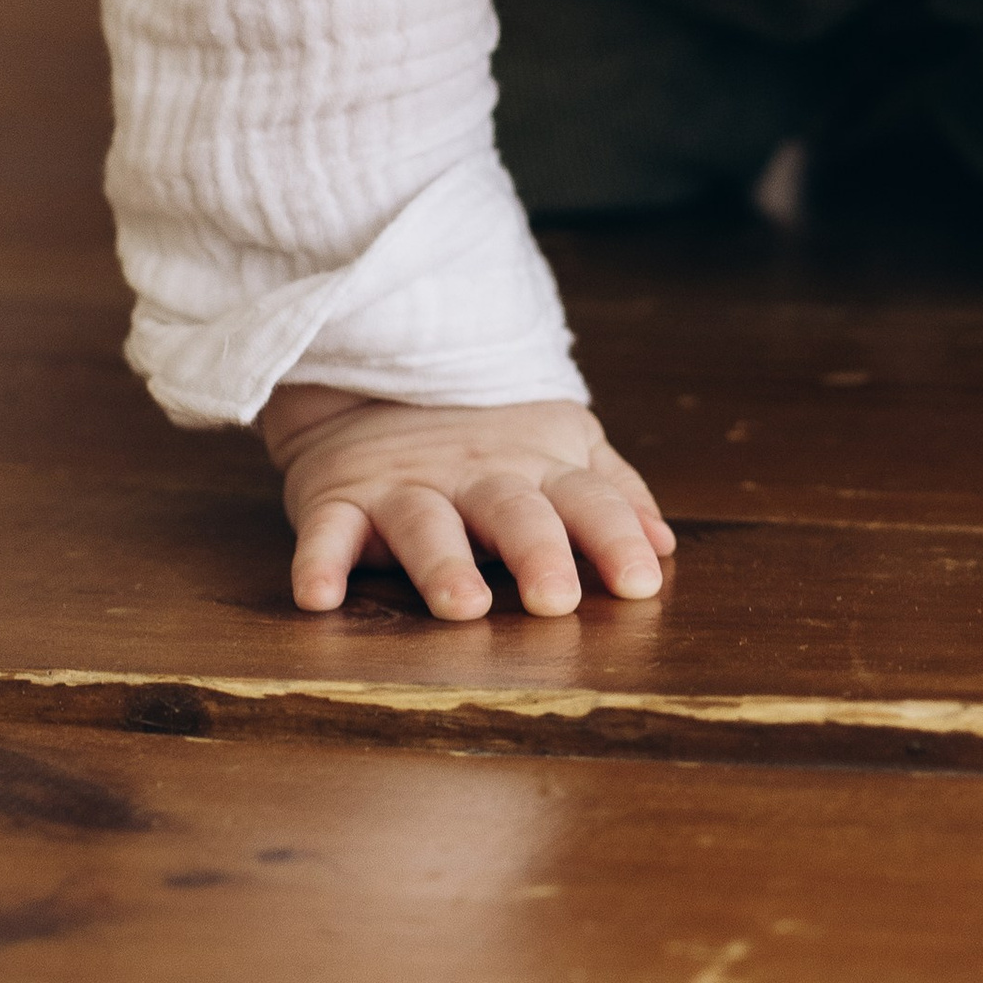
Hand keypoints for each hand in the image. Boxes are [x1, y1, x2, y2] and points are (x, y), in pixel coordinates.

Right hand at [263, 386, 675, 618]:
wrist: (376, 377)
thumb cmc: (488, 436)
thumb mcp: (561, 447)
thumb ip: (613, 495)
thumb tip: (664, 547)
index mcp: (536, 467)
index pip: (585, 499)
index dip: (613, 537)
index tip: (640, 583)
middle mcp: (475, 476)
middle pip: (511, 510)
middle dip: (536, 550)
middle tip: (557, 600)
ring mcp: (404, 485)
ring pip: (425, 523)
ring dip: (442, 564)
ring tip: (463, 606)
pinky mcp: (339, 498)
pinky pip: (326, 529)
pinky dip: (319, 561)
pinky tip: (318, 597)